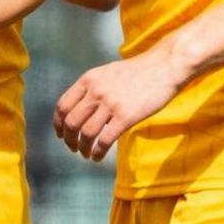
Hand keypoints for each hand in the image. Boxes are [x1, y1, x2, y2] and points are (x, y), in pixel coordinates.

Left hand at [54, 49, 187, 161]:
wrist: (165, 66)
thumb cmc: (139, 71)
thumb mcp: (109, 72)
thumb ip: (93, 86)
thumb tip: (82, 106)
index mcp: (89, 79)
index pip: (62, 106)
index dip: (58, 124)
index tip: (62, 135)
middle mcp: (96, 91)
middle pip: (71, 122)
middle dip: (69, 140)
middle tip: (74, 148)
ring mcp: (110, 104)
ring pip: (85, 133)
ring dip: (83, 148)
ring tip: (86, 154)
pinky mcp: (126, 116)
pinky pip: (104, 140)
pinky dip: (97, 152)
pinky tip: (98, 157)